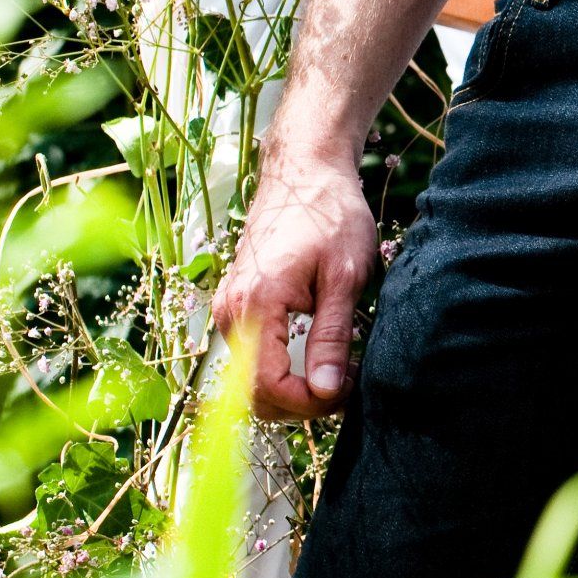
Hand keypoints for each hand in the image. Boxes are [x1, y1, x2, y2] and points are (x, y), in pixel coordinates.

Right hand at [212, 152, 378, 419]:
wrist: (304, 173)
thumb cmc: (330, 216)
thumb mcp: (346, 277)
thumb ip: (332, 336)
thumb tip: (326, 391)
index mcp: (255, 307)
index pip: (269, 389)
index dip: (311, 403)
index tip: (349, 387)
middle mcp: (229, 314)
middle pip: (255, 395)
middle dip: (303, 403)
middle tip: (349, 381)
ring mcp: (228, 311)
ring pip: (253, 380)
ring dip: (295, 388)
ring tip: (341, 366)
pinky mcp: (237, 307)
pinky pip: (254, 358)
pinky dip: (285, 369)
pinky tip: (321, 354)